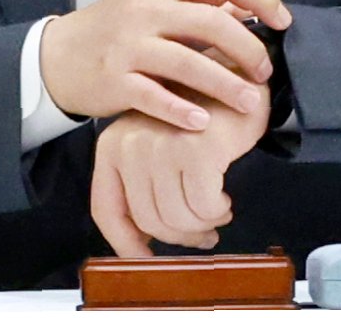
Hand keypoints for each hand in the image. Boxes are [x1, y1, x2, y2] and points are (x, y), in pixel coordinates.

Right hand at [39, 0, 288, 129]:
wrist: (56, 55)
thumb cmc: (113, 31)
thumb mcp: (150, 5)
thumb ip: (193, 7)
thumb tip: (246, 11)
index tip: (282, 22)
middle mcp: (147, 11)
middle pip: (211, 21)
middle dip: (248, 48)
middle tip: (264, 73)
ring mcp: (129, 45)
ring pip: (187, 62)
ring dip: (224, 84)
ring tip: (248, 104)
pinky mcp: (114, 80)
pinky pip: (154, 95)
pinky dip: (180, 110)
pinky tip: (200, 123)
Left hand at [90, 82, 271, 255]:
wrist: (234, 79)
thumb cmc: (197, 119)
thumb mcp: (154, 148)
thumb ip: (141, 187)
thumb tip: (142, 245)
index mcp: (112, 146)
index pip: (106, 211)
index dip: (126, 245)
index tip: (146, 260)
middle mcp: (129, 145)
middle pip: (149, 221)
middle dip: (181, 236)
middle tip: (203, 234)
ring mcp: (161, 146)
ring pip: (178, 218)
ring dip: (203, 224)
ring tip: (216, 210)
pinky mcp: (195, 150)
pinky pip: (205, 207)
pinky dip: (217, 210)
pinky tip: (224, 197)